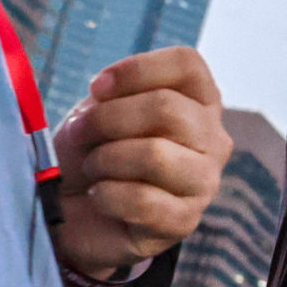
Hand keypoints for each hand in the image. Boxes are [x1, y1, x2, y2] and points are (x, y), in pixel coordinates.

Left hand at [50, 45, 230, 285]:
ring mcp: (204, 183)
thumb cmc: (91, 152)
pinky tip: (99, 197)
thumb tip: (103, 91)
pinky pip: (142, 200)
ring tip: (93, 169)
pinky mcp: (184, 222)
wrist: (73, 211)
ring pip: (155, 155)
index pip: (188, 64)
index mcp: (199, 103)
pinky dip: (106, 195)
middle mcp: (213, 140)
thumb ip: (110, 94)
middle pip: (167, 108)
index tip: (96, 88)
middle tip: (80, 133)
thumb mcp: (97, 111)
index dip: (136, 69)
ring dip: (105, 160)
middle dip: (108, 118)